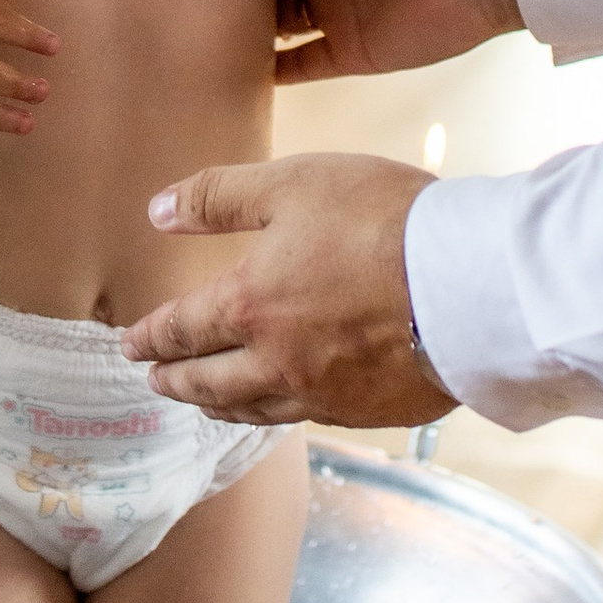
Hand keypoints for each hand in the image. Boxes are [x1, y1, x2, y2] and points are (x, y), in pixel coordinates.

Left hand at [125, 154, 451, 425]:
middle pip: (208, 384)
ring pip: (254, 411)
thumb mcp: (293, 183)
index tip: (130, 346)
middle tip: (155, 382)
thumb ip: (219, 197)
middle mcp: (277, 363)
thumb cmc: (383, 222)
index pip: (182, 330)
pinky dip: (277, 414)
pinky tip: (282, 406)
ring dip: (219, 407)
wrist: (471, 282)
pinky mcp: (368, 410)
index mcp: (250, 307)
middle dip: (175, 382)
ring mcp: (323, 394)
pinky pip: (306, 419)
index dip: (151, 338)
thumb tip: (156, 212)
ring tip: (206, 404)